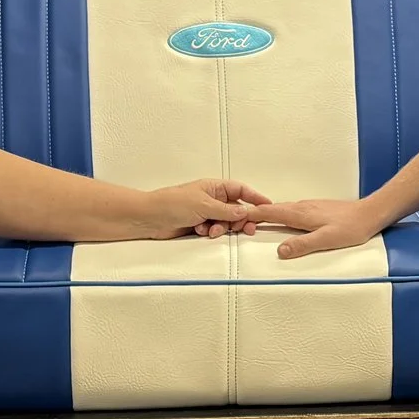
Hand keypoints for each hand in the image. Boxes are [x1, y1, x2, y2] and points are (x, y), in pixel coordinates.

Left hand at [145, 178, 271, 238]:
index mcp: (214, 187)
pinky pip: (214, 229)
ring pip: (226, 222)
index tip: (268, 206)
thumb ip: (226, 211)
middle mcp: (212, 198)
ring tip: (210, 230)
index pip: (241, 190)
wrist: (150, 218)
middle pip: (236, 209)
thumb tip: (245, 213)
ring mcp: (206, 212)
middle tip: (245, 229)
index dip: (255, 198)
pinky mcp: (199, 224)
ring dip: (222, 228)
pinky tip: (200, 231)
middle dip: (240, 220)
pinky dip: (211, 232)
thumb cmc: (172, 203)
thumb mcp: (204, 205)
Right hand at [251, 197, 389, 258]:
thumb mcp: (326, 240)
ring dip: (266, 214)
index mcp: (300, 214)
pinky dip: (280, 214)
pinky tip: (282, 221)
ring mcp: (308, 206)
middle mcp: (302, 207)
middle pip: (271, 209)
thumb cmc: (351, 228)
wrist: (370, 214)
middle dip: (254, 215)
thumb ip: (303, 245)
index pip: (269, 211)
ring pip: (281, 209)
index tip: (236, 219)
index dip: (251, 215)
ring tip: (254, 222)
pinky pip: (291, 210)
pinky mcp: (315, 209)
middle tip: (239, 223)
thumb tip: (280, 251)